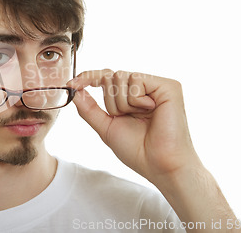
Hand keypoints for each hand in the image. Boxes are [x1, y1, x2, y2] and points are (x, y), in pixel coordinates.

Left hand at [67, 70, 202, 184]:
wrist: (159, 165)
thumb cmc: (137, 150)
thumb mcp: (106, 127)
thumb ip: (89, 108)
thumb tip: (75, 90)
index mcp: (132, 96)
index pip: (106, 77)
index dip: (88, 77)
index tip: (72, 83)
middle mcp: (145, 88)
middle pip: (110, 76)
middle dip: (111, 102)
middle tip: (128, 118)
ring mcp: (157, 85)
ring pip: (120, 77)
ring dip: (122, 103)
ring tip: (141, 117)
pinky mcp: (168, 86)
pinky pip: (136, 79)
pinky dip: (136, 99)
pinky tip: (151, 111)